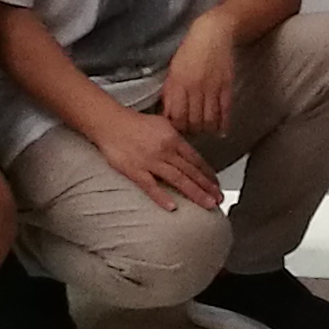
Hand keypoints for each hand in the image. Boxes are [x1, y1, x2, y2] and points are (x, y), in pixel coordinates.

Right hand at [90, 100, 225, 210]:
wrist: (109, 121)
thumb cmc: (133, 123)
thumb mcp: (162, 124)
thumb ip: (176, 138)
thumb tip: (187, 151)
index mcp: (173, 138)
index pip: (196, 159)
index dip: (208, 174)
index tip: (216, 185)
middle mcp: (165, 150)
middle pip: (190, 171)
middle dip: (207, 187)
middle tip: (218, 199)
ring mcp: (150, 161)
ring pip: (177, 179)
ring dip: (194, 193)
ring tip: (206, 204)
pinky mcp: (134, 170)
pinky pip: (150, 186)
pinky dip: (162, 197)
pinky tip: (172, 207)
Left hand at [160, 13, 239, 136]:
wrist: (212, 34)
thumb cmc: (189, 51)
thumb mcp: (173, 70)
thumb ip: (170, 92)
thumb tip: (167, 113)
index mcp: (179, 83)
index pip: (177, 116)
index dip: (177, 128)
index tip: (177, 130)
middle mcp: (195, 87)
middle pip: (193, 121)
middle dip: (192, 131)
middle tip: (191, 132)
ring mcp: (212, 88)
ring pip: (209, 120)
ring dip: (206, 129)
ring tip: (204, 130)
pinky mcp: (226, 86)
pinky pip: (225, 111)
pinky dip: (223, 124)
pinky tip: (220, 130)